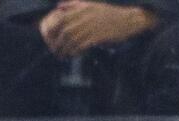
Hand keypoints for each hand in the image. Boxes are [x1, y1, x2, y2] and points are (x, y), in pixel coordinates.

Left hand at [40, 1, 155, 58]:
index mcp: (82, 8)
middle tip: (55, 51)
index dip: (52, 30)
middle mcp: (86, 16)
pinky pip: (82, 46)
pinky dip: (76, 51)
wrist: (128, 19)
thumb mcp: (91, 4)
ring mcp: (92, 26)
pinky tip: (74, 54)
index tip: (49, 39)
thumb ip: (74, 4)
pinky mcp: (98, 36)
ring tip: (62, 56)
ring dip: (65, 50)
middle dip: (58, 44)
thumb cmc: (108, 14)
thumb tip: (58, 6)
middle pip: (65, 32)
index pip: (61, 19)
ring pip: (72, 40)